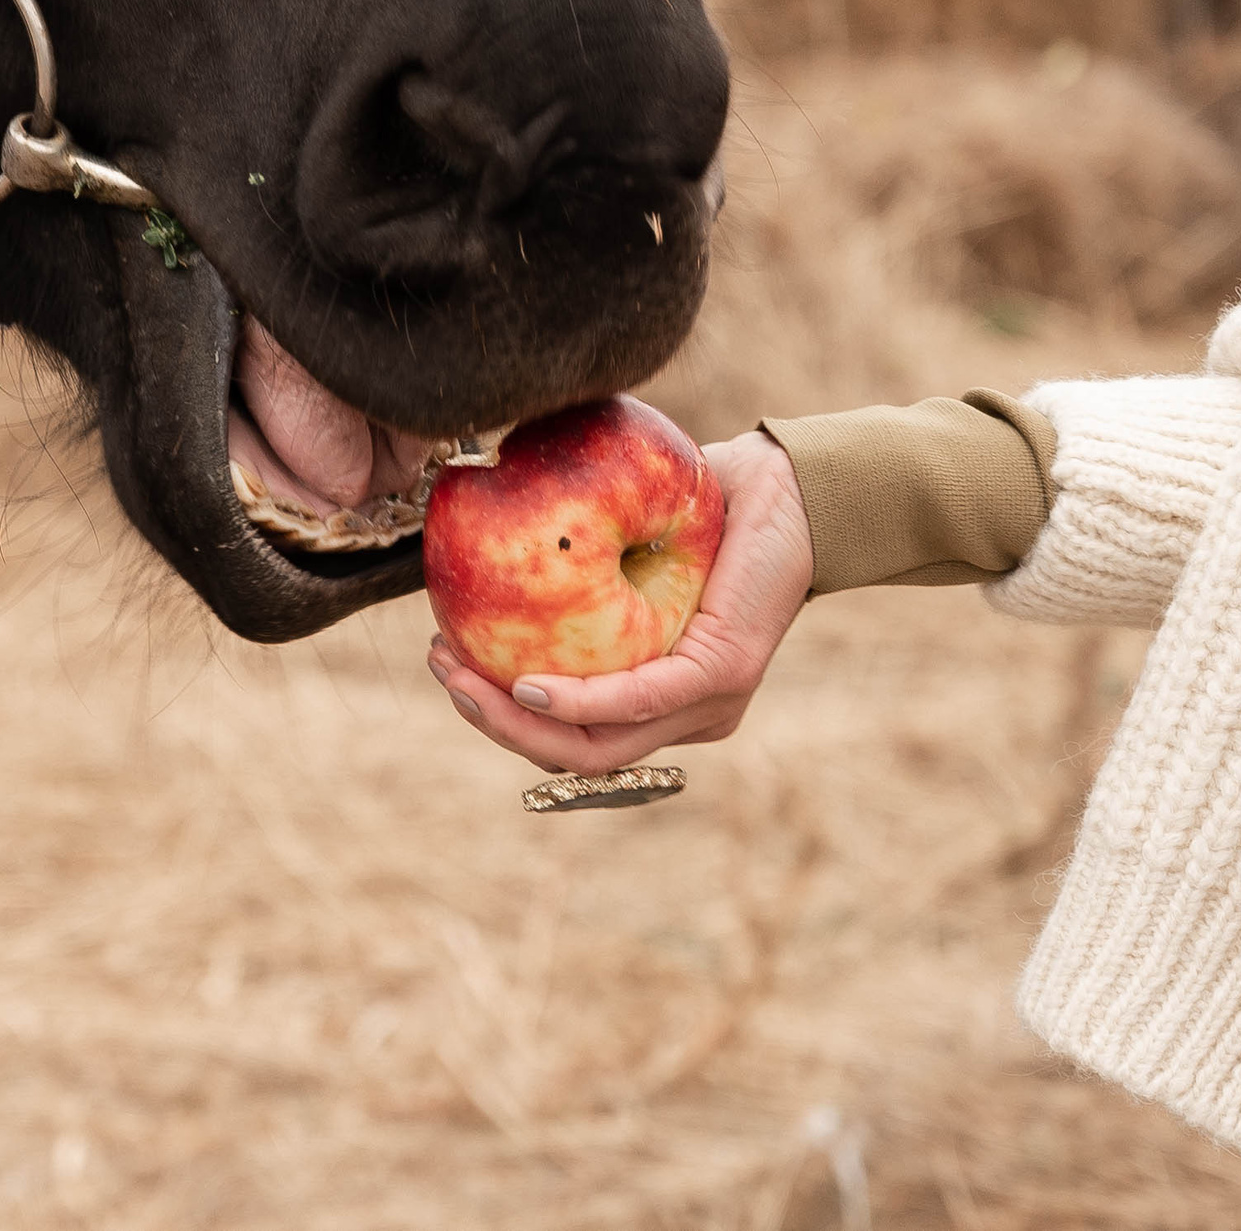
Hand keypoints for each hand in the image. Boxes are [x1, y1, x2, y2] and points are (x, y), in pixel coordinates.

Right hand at [427, 430, 814, 775]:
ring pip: (596, 746)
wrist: (798, 486)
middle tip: (442, 673)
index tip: (449, 665)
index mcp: (663, 693)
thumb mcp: (630, 533)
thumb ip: (575, 550)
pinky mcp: (722, 677)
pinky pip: (638, 704)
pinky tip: (528, 685)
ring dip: (516, 720)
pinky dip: (578, 703)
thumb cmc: (717, 505)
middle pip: (572, 753)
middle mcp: (685, 715)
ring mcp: (706, 706)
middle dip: (493, 723)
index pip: (571, 731)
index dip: (502, 713)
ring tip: (461, 678)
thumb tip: (485, 521)